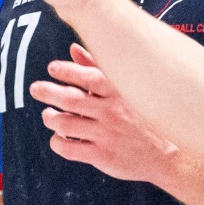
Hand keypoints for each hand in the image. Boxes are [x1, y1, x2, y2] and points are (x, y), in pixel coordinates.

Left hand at [29, 45, 182, 185]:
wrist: (168, 154)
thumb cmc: (144, 118)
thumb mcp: (126, 90)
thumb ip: (98, 69)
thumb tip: (73, 48)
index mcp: (119, 93)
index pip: (89, 76)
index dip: (67, 70)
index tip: (52, 68)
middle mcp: (112, 112)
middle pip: (71, 99)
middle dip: (48, 91)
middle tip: (35, 88)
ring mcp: (106, 135)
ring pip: (65, 124)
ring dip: (50, 117)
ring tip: (48, 114)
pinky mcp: (102, 156)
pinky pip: (69, 148)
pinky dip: (57, 141)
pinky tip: (58, 136)